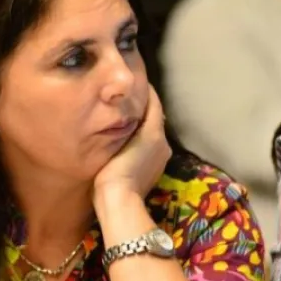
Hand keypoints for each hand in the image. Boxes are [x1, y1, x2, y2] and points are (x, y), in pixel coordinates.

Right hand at [93, 84, 170, 199]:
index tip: (134, 80)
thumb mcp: (121, 138)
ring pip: (152, 133)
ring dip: (142, 125)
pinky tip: (127, 139)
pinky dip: (141, 139)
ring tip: (123, 117)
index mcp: (156, 132)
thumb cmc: (116, 168)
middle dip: (142, 108)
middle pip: (154, 118)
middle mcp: (163, 143)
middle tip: (125, 98)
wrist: (119, 200)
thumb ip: (129, 118)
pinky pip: (149, 147)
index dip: (145, 91)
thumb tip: (133, 103)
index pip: (154, 103)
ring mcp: (160, 158)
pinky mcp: (154, 171)